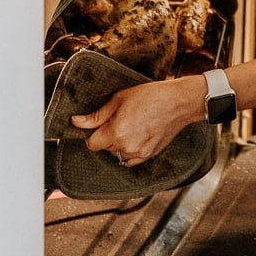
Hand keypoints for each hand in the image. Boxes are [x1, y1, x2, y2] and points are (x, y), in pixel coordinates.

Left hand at [71, 74, 202, 166]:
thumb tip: (76, 122)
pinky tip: (139, 134)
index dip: (93, 133)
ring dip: (119, 143)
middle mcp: (125, 147)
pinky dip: (130, 150)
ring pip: (117, 154)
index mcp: (115, 132)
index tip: (99, 125)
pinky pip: (131, 159)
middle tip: (121, 118)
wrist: (179, 102)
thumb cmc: (152, 96)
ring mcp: (138, 154)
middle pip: (104, 148)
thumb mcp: (120, 98)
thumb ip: (97, 115)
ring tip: (133, 125)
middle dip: (108, 135)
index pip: (91, 144)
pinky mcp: (148, 156)